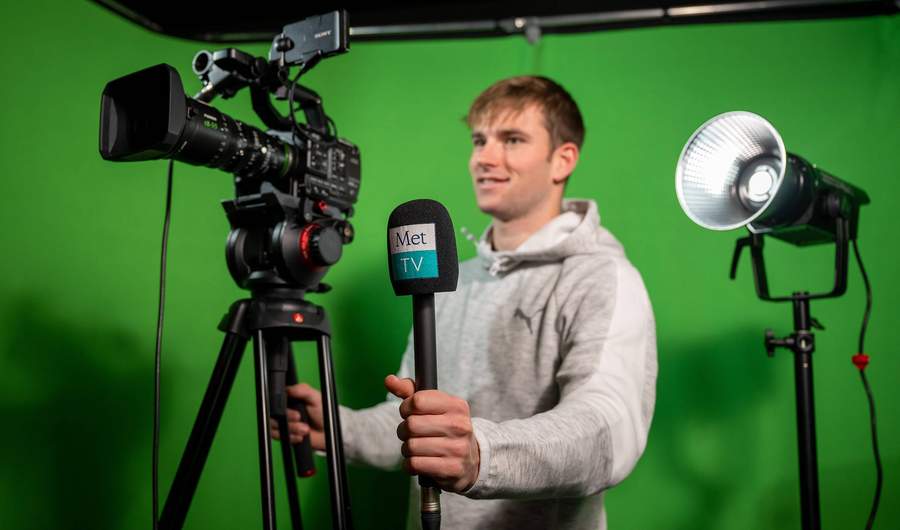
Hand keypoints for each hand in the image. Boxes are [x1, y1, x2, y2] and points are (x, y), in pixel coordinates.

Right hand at [270, 383, 324, 450]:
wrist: (328, 432)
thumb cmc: (323, 413)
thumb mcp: (315, 397)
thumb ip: (302, 390)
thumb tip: (288, 389)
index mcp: (290, 398)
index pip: (276, 399)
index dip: (282, 406)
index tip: (294, 410)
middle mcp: (284, 410)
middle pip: (273, 414)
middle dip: (288, 419)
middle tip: (300, 418)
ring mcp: (283, 422)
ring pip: (274, 426)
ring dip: (291, 429)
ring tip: (305, 429)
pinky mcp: (284, 434)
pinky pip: (278, 436)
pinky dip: (290, 437)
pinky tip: (301, 436)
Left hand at [385, 374, 479, 492]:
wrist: (471, 462)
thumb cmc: (446, 429)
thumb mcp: (435, 407)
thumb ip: (411, 392)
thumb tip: (389, 380)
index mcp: (456, 405)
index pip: (417, 401)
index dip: (406, 408)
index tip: (409, 413)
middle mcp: (459, 425)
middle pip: (411, 425)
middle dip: (404, 431)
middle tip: (411, 434)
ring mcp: (457, 448)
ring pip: (411, 446)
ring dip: (406, 449)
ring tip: (416, 448)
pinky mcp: (451, 469)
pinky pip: (415, 464)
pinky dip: (410, 465)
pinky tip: (418, 462)